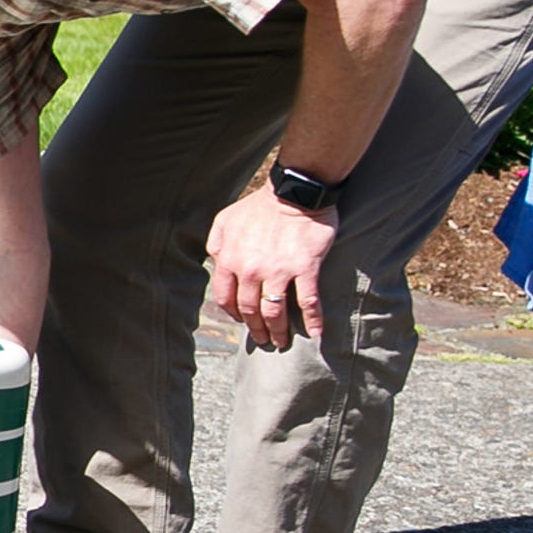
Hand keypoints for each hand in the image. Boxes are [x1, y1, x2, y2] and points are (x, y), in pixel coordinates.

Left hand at [204, 187, 338, 350]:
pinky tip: (316, 334)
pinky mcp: (305, 268)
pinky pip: (308, 301)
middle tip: (264, 339)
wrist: (295, 191)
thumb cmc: (260, 206)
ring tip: (282, 342)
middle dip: (256, 330)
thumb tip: (215, 264)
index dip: (234, 314)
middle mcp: (251, 269)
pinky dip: (313, 321)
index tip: (243, 321)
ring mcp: (279, 270)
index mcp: (230, 260)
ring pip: (275, 312)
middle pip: (250, 311)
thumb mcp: (225, 220)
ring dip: (278, 332)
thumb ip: (216, 244)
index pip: (226, 299)